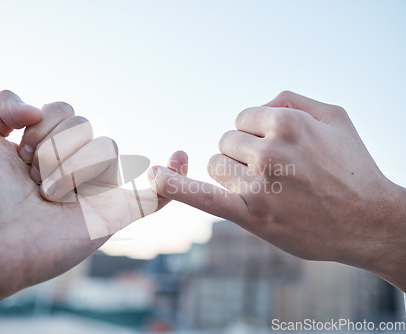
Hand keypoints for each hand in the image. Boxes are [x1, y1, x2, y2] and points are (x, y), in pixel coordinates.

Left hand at [0, 90, 186, 332]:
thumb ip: (1, 104)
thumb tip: (38, 107)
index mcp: (53, 145)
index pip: (66, 111)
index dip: (40, 130)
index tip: (17, 158)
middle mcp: (78, 163)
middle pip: (89, 127)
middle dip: (53, 152)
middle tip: (32, 181)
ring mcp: (97, 188)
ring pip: (108, 151)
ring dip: (71, 171)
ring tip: (49, 198)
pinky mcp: (112, 213)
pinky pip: (153, 195)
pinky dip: (174, 176)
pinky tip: (181, 156)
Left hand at [150, 91, 405, 290]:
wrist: (367, 222)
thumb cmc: (352, 167)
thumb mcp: (334, 117)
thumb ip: (292, 100)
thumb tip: (258, 105)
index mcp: (286, 123)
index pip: (242, 118)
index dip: (257, 134)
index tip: (277, 149)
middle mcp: (269, 152)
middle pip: (225, 142)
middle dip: (244, 153)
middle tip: (276, 172)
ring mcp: (258, 186)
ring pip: (216, 166)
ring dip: (233, 174)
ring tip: (266, 187)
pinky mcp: (250, 215)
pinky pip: (201, 198)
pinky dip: (173, 187)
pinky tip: (154, 177)